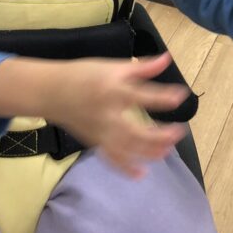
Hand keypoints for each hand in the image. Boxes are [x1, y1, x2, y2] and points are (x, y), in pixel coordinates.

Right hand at [44, 52, 188, 179]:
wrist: (52, 91)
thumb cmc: (83, 75)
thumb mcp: (112, 66)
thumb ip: (142, 67)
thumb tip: (167, 59)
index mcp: (114, 91)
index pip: (143, 96)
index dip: (164, 97)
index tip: (181, 96)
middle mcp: (108, 114)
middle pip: (136, 131)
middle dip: (159, 135)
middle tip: (178, 132)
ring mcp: (101, 132)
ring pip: (127, 148)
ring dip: (148, 152)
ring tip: (167, 151)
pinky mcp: (95, 142)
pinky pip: (111, 158)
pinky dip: (125, 168)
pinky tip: (141, 173)